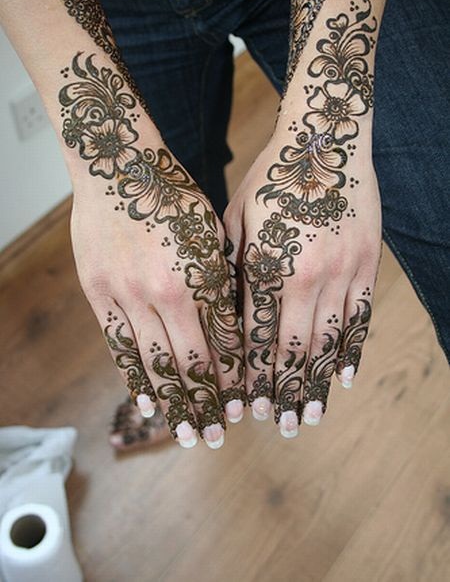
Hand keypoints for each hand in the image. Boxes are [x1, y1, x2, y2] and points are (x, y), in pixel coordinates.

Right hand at [61, 54, 243, 450]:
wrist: (118, 166)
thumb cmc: (174, 194)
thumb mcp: (211, 230)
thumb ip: (221, 278)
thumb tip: (234, 324)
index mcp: (202, 274)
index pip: (223, 341)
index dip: (235, 378)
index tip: (245, 406)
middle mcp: (168, 292)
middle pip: (191, 361)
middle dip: (207, 403)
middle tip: (216, 436)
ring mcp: (128, 295)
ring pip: (154, 361)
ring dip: (172, 401)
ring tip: (183, 433)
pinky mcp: (98, 293)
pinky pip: (118, 346)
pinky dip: (134, 377)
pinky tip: (146, 401)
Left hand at [225, 0, 381, 437]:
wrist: (325, 137)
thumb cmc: (271, 175)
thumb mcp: (235, 217)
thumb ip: (230, 267)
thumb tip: (222, 316)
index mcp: (266, 264)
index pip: (255, 336)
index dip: (250, 376)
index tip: (246, 408)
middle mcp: (305, 276)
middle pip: (292, 349)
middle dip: (283, 392)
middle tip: (281, 427)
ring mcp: (341, 272)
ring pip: (328, 341)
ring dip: (317, 384)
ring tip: (311, 418)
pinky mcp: (367, 264)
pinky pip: (360, 317)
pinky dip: (351, 351)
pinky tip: (343, 378)